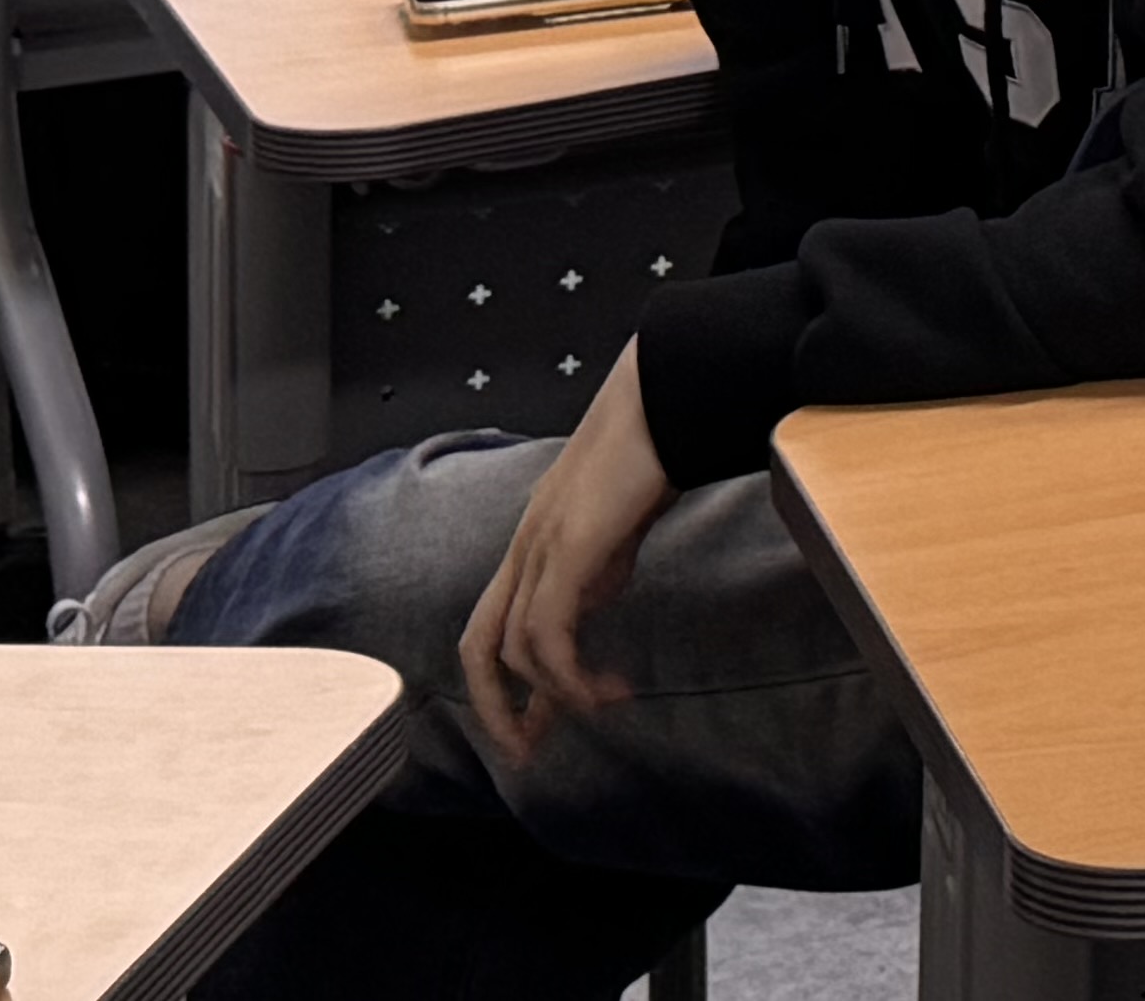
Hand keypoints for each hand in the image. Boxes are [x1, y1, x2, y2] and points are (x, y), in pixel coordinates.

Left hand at [460, 349, 673, 767]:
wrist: (665, 391)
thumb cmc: (654, 444)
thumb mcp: (622, 520)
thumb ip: (603, 559)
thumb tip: (597, 597)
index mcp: (537, 541)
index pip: (497, 625)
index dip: (508, 682)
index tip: (542, 722)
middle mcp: (526, 548)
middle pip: (479, 645)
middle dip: (497, 707)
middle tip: (528, 752)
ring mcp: (542, 547)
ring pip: (517, 648)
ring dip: (556, 693)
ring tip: (604, 704)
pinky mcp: (567, 548)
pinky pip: (546, 633)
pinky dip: (567, 673)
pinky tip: (607, 684)